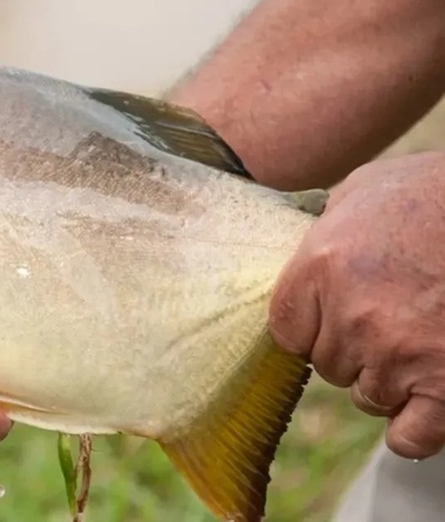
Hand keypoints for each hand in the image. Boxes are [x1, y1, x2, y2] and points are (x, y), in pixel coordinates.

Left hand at [269, 151, 444, 459]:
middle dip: (355, 348)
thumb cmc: (439, 192)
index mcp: (322, 266)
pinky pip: (410, 437)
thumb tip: (307, 239)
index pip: (286, 331)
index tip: (337, 317)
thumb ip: (327, 224)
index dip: (314, 327)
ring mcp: (397, 356)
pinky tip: (429, 401)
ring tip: (424, 341)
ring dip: (391, 380)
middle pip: (328, 365)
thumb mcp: (368, 187)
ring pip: (368, 396)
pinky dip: (417, 428)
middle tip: (395, 319)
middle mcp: (351, 317)